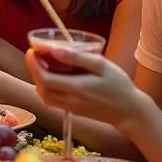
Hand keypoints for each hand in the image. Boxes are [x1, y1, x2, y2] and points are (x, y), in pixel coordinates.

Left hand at [25, 46, 143, 127]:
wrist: (130, 112)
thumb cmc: (119, 85)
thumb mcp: (102, 65)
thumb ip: (77, 58)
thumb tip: (54, 50)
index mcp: (77, 88)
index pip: (45, 79)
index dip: (34, 65)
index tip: (32, 50)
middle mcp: (70, 100)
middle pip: (41, 88)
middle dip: (33, 70)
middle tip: (34, 54)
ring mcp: (70, 108)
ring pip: (44, 96)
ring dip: (38, 80)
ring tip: (41, 63)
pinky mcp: (72, 111)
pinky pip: (52, 100)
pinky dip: (45, 87)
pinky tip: (51, 75)